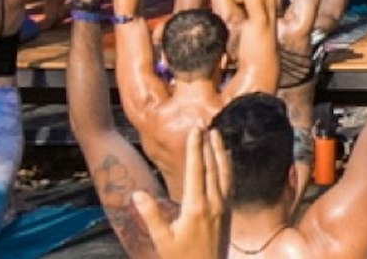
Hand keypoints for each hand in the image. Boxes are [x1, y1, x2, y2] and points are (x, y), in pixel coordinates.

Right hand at [126, 126, 231, 258]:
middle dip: (207, 143)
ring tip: (217, 133)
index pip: (196, 169)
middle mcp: (213, 203)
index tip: (195, 128)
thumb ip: (151, 215)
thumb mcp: (163, 239)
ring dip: (220, 152)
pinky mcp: (228, 212)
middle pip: (211, 166)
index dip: (195, 147)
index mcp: (196, 207)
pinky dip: (227, 167)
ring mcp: (223, 207)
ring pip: (224, 173)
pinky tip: (225, 160)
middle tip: (204, 122)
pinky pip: (229, 183)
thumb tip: (137, 194)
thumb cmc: (182, 258)